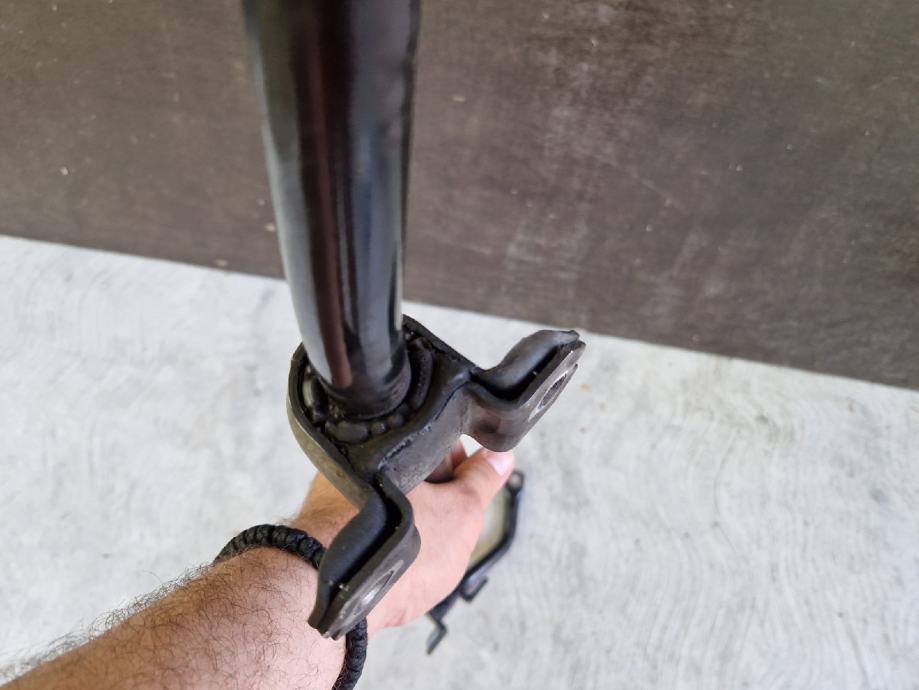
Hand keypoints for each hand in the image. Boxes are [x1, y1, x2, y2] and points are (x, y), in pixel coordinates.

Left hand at [290, 442, 514, 634]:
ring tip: (418, 550)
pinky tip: (392, 559)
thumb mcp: (461, 513)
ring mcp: (340, 489)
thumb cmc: (394, 552)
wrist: (334, 595)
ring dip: (411, 519)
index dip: (465, 468)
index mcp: (399, 448)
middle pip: (417, 470)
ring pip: (393, 497)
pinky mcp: (327, 519)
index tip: (471, 491)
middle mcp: (364, 459)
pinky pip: (368, 521)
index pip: (444, 441)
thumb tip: (500, 455)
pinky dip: (384, 536)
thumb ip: (483, 480)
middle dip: (438, 497)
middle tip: (447, 528)